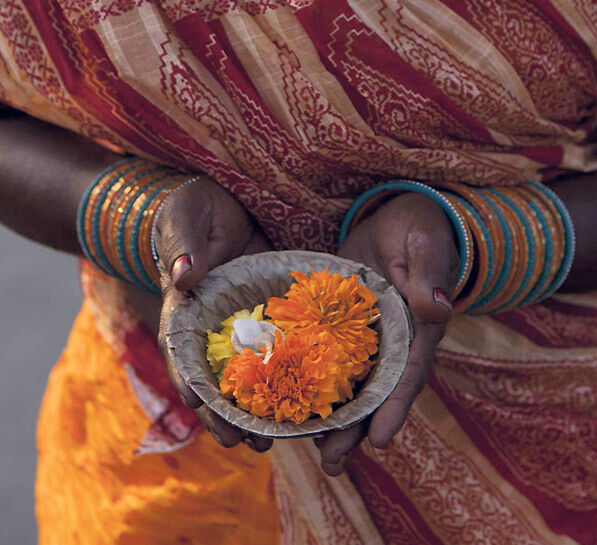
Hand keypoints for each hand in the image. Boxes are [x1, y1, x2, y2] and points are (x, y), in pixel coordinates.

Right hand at [155, 177, 273, 452]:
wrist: (220, 204)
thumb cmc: (190, 210)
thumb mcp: (183, 220)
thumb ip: (182, 246)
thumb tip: (185, 277)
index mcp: (183, 310)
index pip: (181, 353)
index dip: (190, 384)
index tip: (204, 412)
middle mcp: (209, 326)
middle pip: (213, 378)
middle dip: (226, 413)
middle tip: (248, 445)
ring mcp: (238, 324)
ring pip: (244, 373)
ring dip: (256, 407)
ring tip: (275, 439)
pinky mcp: (264, 316)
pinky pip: (273, 349)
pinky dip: (282, 375)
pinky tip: (300, 398)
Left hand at [317, 192, 458, 474]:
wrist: (397, 220)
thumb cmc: (420, 230)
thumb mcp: (426, 245)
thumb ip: (430, 274)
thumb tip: (438, 307)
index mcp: (418, 330)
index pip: (408, 375)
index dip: (394, 408)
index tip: (380, 441)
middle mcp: (392, 343)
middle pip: (374, 393)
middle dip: (354, 429)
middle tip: (332, 465)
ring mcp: (365, 337)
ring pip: (347, 383)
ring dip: (330, 415)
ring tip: (306, 448)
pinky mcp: (340, 325)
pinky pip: (325, 355)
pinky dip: (310, 378)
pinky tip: (287, 398)